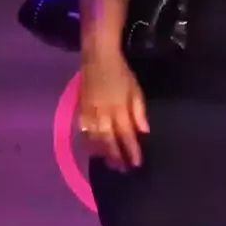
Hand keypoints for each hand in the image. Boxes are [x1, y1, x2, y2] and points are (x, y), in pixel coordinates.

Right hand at [79, 53, 148, 172]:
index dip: (132, 150)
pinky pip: (83, 130)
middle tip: (122, 169)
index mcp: (120, 107)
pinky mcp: (81, 108)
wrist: (98, 56)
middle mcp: (104, 112)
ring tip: (109, 163)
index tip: (137, 163)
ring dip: (102, 153)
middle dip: (116, 157)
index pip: (127, 134)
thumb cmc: (121, 72)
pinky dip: (88, 142)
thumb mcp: (136, 88)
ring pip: (95, 138)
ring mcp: (90, 111)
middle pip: (109, 140)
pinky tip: (93, 150)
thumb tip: (144, 131)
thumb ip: (139, 110)